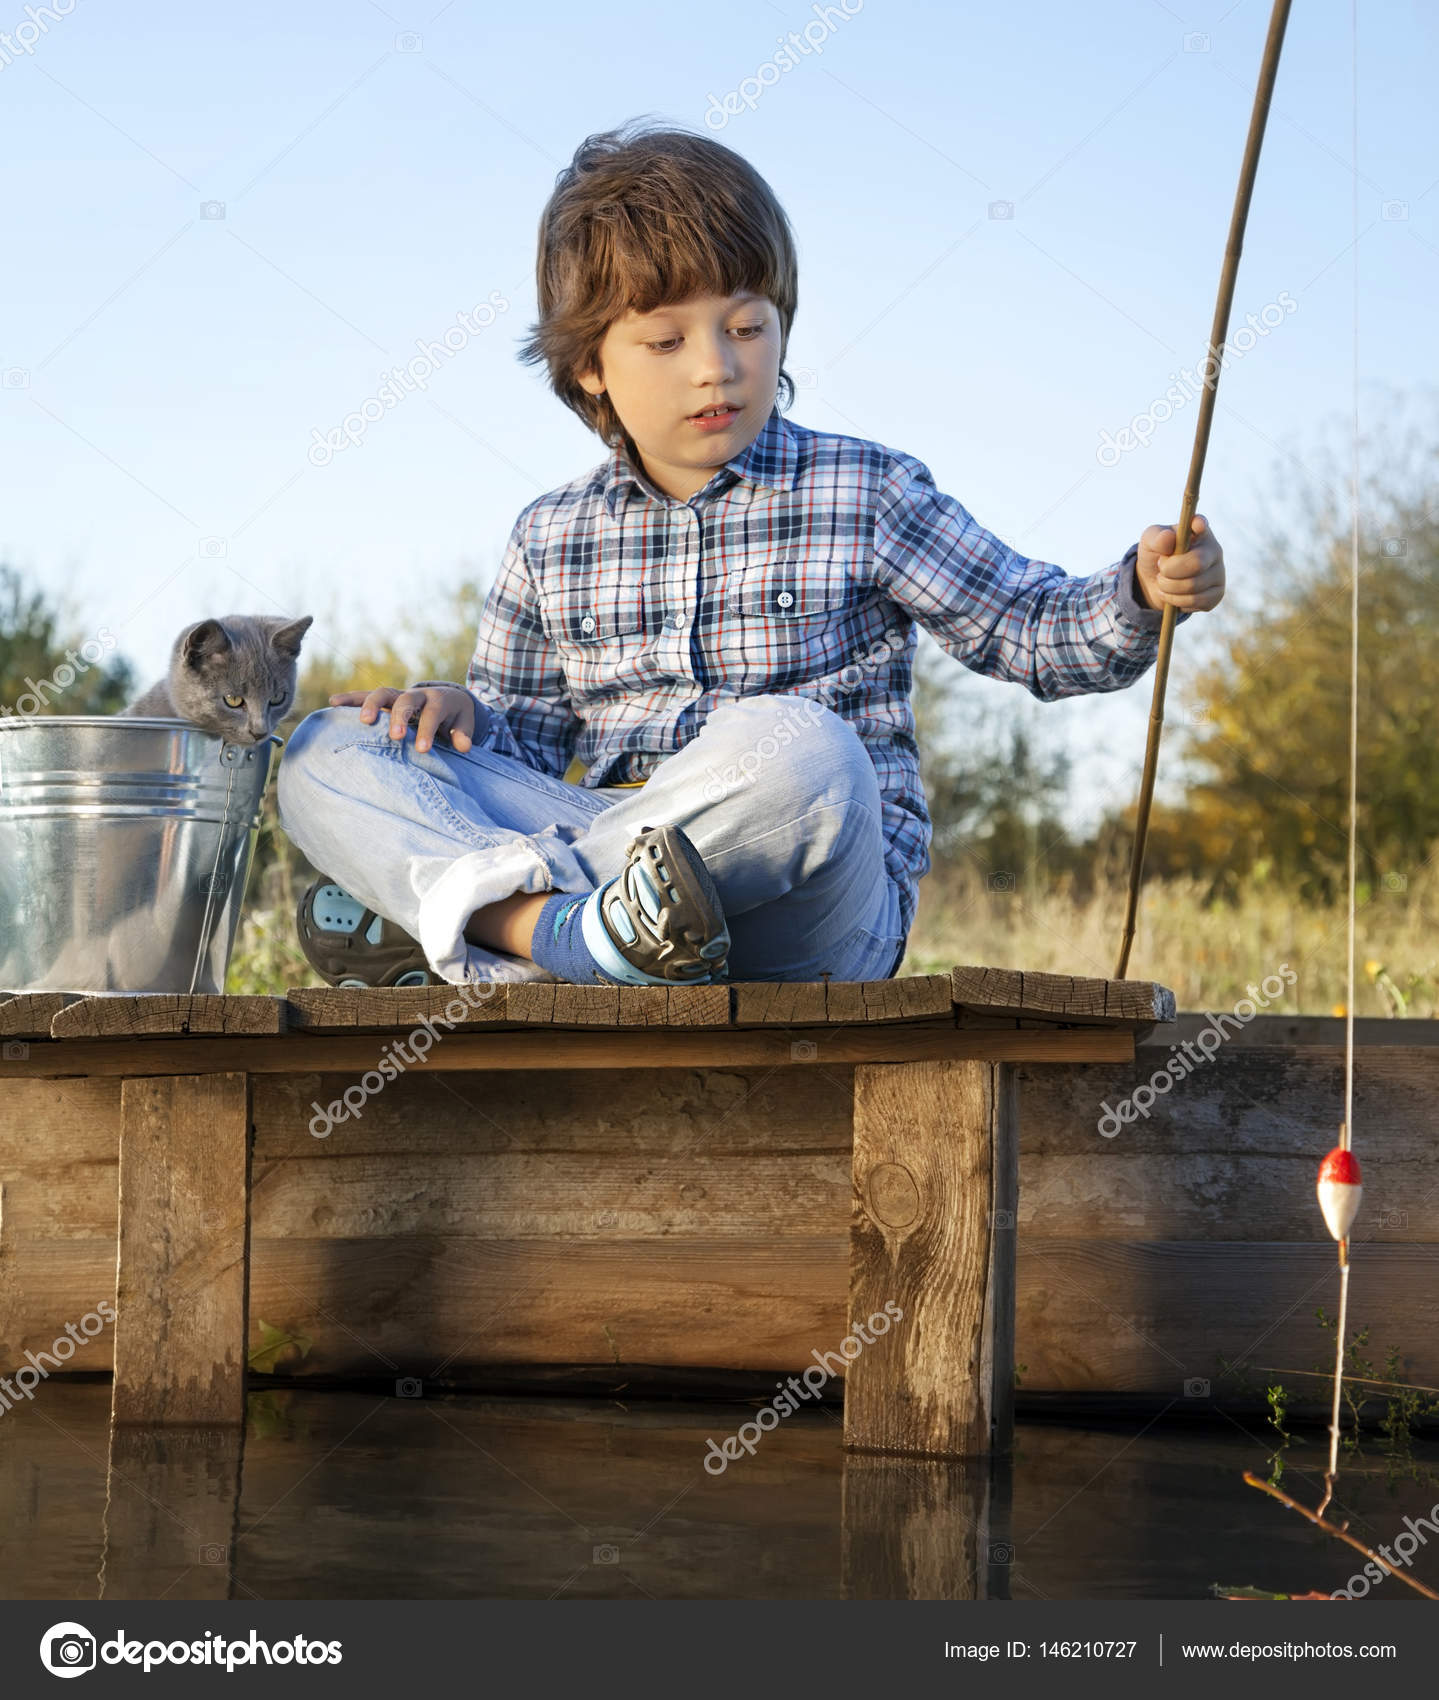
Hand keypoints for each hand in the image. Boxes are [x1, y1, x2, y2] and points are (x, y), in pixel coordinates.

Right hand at [328, 684, 476, 753]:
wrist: (448, 699)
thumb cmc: (455, 717)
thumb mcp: (464, 724)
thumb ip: (463, 734)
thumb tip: (464, 747)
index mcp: (439, 700)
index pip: (432, 713)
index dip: (427, 729)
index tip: (422, 749)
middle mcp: (417, 695)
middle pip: (406, 700)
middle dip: (400, 717)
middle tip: (396, 736)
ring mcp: (399, 695)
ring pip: (383, 694)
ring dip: (372, 705)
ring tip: (364, 721)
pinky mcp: (386, 700)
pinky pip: (366, 696)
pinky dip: (350, 698)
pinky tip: (333, 703)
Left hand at [1135, 512, 1225, 612]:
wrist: (1154, 582)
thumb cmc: (1156, 555)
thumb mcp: (1149, 542)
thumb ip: (1156, 537)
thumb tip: (1168, 538)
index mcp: (1199, 531)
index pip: (1202, 524)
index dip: (1199, 524)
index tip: (1196, 526)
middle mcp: (1214, 550)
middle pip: (1197, 562)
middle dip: (1170, 571)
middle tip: (1161, 570)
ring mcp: (1218, 573)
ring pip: (1193, 586)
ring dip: (1169, 587)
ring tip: (1163, 582)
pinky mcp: (1216, 594)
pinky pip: (1196, 601)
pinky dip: (1176, 600)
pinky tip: (1172, 594)